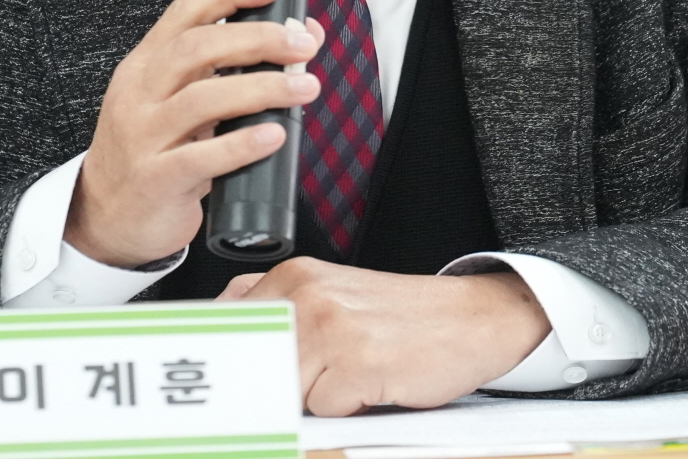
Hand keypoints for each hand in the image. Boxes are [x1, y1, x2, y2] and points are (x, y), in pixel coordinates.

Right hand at [65, 0, 324, 266]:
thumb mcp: (181, 103)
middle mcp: (140, 93)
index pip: (185, 13)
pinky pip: (200, 158)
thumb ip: (230, 70)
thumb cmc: (153, 152)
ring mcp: (143, 137)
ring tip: (304, 87)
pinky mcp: (156, 179)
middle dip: (257, 39)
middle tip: (301, 44)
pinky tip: (274, 136)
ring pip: (202, 99)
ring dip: (261, 88)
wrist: (105, 217)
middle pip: (197, 49)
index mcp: (146, 65)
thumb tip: (300, 36)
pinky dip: (242, 144)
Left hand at [218, 259, 550, 415]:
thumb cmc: (402, 318)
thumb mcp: (331, 297)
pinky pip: (325, 411)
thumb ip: (278, 311)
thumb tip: (222, 342)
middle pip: (251, 366)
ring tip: (349, 379)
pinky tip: (374, 387)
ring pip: (285, 393)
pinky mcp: (359, 362)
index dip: (223, 361)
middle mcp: (308, 295)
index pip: (226, 323)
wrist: (474, 318)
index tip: (214, 383)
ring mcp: (332, 327)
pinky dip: (347, 411)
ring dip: (314, 401)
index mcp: (294, 277)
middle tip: (307, 385)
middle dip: (268, 389)